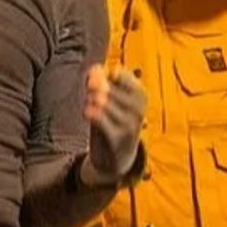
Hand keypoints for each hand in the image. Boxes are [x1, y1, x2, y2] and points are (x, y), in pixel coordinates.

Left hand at [83, 65, 145, 183]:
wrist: (117, 157)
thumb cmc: (113, 122)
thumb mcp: (111, 101)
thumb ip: (102, 84)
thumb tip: (94, 69)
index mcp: (140, 95)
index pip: (121, 75)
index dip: (104, 74)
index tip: (93, 77)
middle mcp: (139, 109)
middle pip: (110, 89)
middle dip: (95, 87)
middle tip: (89, 90)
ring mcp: (131, 125)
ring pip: (105, 104)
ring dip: (92, 101)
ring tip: (88, 103)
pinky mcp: (119, 139)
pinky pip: (103, 122)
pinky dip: (93, 115)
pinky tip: (87, 112)